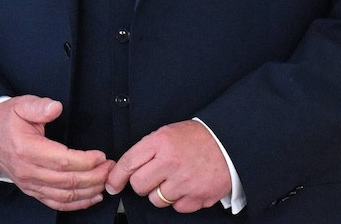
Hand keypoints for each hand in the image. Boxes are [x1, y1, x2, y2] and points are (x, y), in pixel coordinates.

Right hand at [0, 96, 111, 211]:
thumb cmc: (6, 120)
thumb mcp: (21, 105)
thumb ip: (39, 106)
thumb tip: (56, 107)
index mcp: (27, 149)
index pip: (63, 161)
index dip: (86, 161)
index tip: (101, 156)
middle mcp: (28, 171)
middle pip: (68, 181)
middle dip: (94, 176)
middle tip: (110, 168)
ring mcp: (29, 184)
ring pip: (65, 196)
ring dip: (89, 191)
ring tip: (105, 181)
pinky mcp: (32, 190)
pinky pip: (56, 203)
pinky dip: (76, 204)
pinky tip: (92, 197)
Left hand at [107, 120, 228, 212]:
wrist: (228, 143)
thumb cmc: (195, 138)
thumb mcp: (167, 133)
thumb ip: (146, 149)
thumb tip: (124, 170)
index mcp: (161, 142)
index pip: (129, 163)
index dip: (116, 177)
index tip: (112, 185)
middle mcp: (171, 162)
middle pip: (139, 186)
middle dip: (142, 184)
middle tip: (153, 177)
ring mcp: (186, 181)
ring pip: (157, 200)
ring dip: (161, 194)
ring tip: (174, 180)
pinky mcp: (199, 196)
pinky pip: (177, 208)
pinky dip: (180, 201)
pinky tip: (186, 187)